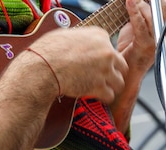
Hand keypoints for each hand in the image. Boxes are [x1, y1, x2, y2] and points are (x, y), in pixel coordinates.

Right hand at [0, 26, 127, 149]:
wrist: (42, 68)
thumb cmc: (48, 52)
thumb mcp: (66, 36)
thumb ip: (82, 40)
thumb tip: (83, 43)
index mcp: (99, 35)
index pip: (112, 48)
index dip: (106, 59)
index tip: (98, 65)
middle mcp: (106, 51)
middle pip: (122, 66)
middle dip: (114, 74)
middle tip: (104, 79)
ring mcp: (105, 69)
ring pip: (119, 82)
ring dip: (111, 87)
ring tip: (100, 89)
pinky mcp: (100, 86)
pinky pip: (110, 95)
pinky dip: (103, 98)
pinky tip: (95, 96)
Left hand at [117, 0, 165, 73]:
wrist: (127, 68)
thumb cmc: (132, 47)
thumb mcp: (141, 25)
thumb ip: (147, 11)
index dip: (163, 0)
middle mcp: (165, 35)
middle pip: (163, 9)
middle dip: (150, 0)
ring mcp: (156, 40)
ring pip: (151, 15)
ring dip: (139, 5)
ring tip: (131, 2)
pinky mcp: (144, 44)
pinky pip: (140, 24)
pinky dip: (134, 11)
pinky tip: (129, 2)